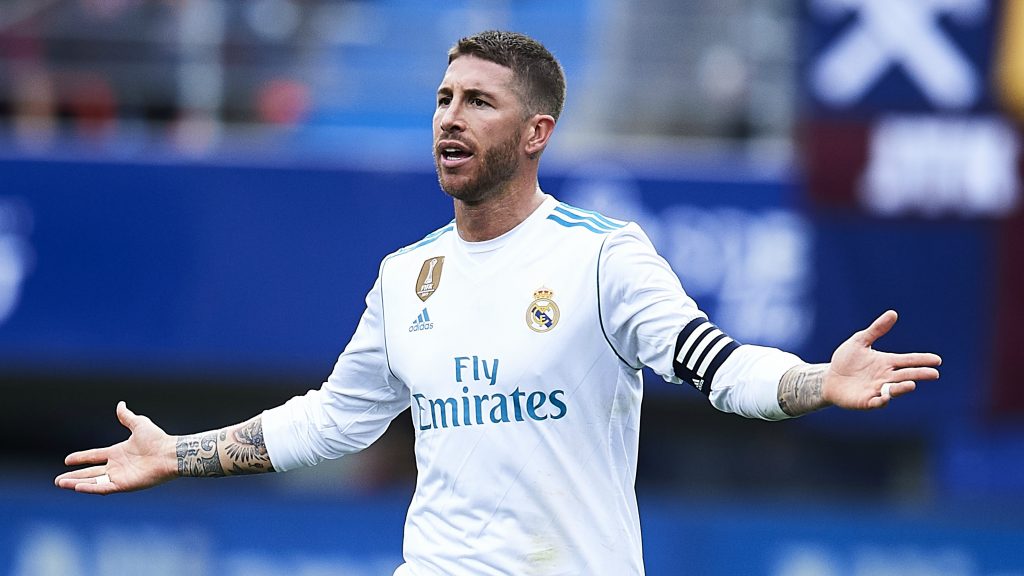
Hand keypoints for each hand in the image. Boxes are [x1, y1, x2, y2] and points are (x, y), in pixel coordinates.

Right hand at [54, 401, 177, 494]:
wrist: (170, 453)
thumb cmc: (158, 439)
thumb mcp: (139, 424)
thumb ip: (127, 417)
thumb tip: (121, 404)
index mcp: (118, 453)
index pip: (95, 456)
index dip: (81, 458)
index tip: (67, 460)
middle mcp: (117, 466)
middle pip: (90, 473)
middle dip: (74, 476)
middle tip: (57, 481)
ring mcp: (120, 476)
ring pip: (93, 482)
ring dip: (76, 483)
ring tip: (61, 484)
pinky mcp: (124, 485)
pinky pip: (103, 488)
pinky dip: (90, 488)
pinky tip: (77, 487)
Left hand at [823, 310, 941, 409]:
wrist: (829, 378)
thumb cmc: (846, 359)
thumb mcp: (860, 341)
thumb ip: (876, 329)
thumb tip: (893, 313)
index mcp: (887, 362)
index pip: (908, 360)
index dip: (922, 360)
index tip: (937, 360)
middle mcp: (886, 377)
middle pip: (906, 375)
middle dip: (920, 374)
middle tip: (934, 374)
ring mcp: (877, 390)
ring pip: (894, 390)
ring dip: (903, 388)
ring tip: (912, 384)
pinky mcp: (866, 401)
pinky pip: (877, 402)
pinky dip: (882, 400)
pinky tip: (886, 397)